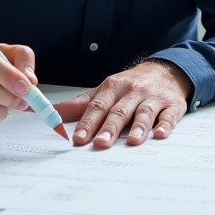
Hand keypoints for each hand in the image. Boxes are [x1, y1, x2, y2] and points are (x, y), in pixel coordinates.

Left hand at [55, 61, 192, 148]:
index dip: (87, 122)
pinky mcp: (172, 105)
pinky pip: (168, 116)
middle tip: (101, 144)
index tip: (78, 138)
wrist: (166, 71)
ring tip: (133, 141)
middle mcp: (132, 92)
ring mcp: (153, 98)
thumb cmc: (130, 86)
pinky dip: (164, 125)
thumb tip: (43, 111)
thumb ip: (76, 106)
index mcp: (113, 88)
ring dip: (138, 127)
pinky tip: (160, 134)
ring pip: (144, 113)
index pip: (97, 106)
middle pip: (119, 111)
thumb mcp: (103, 91)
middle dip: (110, 128)